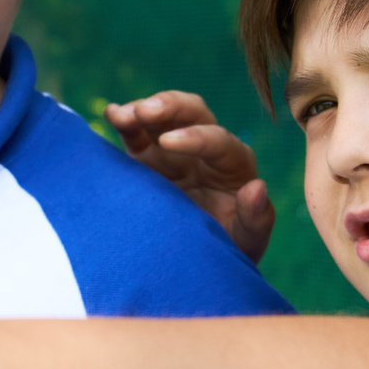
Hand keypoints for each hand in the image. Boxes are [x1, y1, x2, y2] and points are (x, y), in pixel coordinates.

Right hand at [104, 92, 273, 263]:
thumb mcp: (246, 242)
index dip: (194, 138)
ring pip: (163, 115)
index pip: (218, 141)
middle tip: (145, 111)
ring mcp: (175, 150)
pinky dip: (125, 119)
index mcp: (234, 166)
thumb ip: (255, 218)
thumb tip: (257, 187)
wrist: (196, 262)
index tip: (167, 143)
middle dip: (170, 106)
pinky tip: (111, 113)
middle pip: (194, 113)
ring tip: (120, 115)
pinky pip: (137, 131)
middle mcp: (206, 150)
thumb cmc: (228, 249)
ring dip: (143, 109)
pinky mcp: (148, 156)